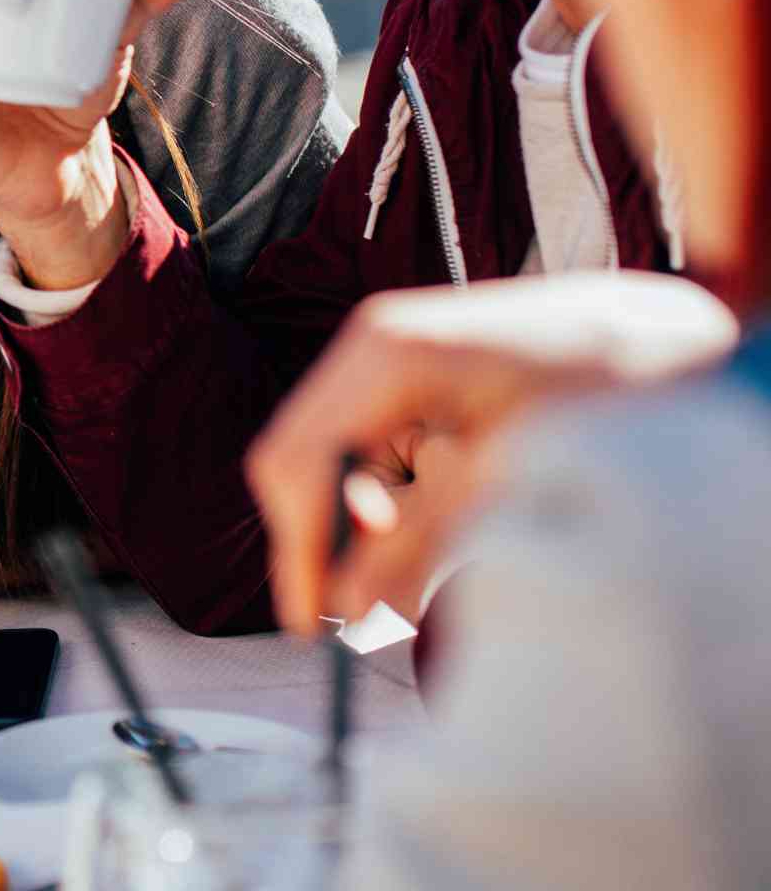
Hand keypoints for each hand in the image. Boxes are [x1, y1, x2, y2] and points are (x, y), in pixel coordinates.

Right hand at [245, 273, 738, 634]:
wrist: (661, 330)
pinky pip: (378, 459)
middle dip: (336, 540)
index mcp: (384, 351)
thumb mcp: (514, 471)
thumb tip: (348, 609)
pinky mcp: (411, 385)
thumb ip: (424, 538)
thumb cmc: (601, 387)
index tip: (313, 627)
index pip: (296, 460)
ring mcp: (387, 363)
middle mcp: (370, 348)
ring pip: (340, 469)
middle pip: (302, 463)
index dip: (297, 548)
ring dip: (383, 522)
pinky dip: (408, 502)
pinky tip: (468, 498)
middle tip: (383, 609)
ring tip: (465, 529)